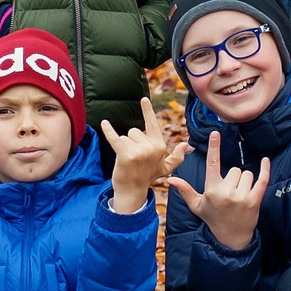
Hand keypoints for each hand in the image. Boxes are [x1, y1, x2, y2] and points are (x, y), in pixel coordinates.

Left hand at [102, 97, 186, 213]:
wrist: (132, 191)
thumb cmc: (146, 177)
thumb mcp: (165, 168)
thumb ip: (177, 157)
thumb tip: (187, 145)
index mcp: (159, 146)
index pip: (152, 124)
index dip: (147, 111)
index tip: (143, 99)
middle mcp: (151, 147)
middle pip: (134, 132)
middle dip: (131, 142)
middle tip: (134, 158)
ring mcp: (139, 151)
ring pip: (124, 137)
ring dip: (123, 147)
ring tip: (128, 161)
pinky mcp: (125, 155)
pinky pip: (115, 138)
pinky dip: (108, 130)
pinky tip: (104, 123)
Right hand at [167, 131, 271, 252]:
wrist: (231, 238)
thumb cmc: (213, 219)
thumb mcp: (197, 205)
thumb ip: (185, 190)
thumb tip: (170, 179)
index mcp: (212, 190)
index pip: (212, 163)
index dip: (214, 147)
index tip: (216, 133)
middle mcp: (226, 192)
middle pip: (234, 170)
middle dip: (233, 178)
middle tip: (230, 193)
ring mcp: (241, 196)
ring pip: (247, 174)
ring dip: (245, 181)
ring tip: (239, 196)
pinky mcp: (255, 200)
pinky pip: (262, 179)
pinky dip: (265, 169)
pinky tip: (265, 161)